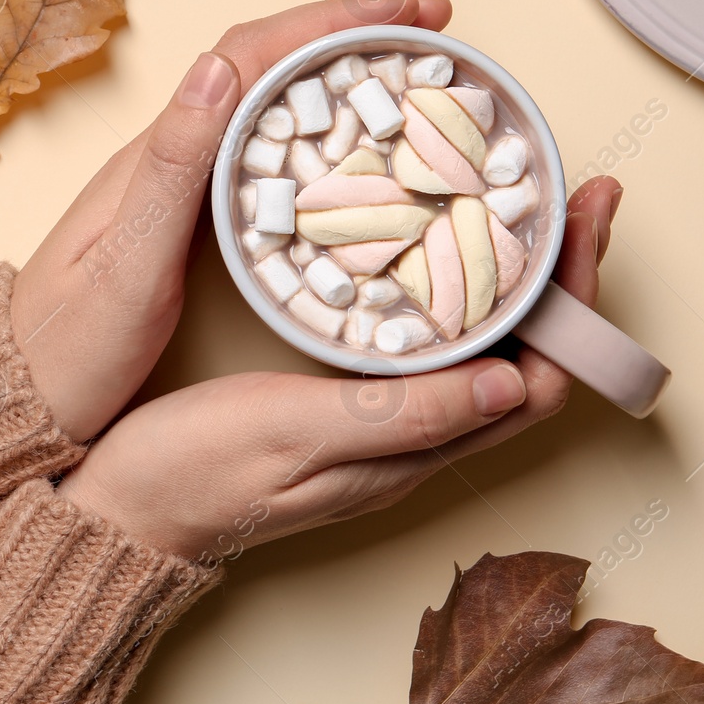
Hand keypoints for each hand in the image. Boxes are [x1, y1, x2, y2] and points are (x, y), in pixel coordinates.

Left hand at [12, 0, 453, 442]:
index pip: (251, 54)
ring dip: (340, 73)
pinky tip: (358, 152)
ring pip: (271, 103)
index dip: (331, 21)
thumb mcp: (124, 266)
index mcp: (158, 155)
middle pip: (267, 63)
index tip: (407, 12)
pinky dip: (322, 132)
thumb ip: (172, 174)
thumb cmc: (69, 347)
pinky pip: (267, 153)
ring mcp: (179, 186)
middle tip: (432, 29)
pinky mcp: (190, 221)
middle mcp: (170, 156)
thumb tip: (217, 69)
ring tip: (412, 71)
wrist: (18, 398)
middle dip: (351, 32)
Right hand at [55, 178, 622, 561]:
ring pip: (485, 352)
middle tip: (571, 192)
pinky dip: (456, 292)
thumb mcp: (294, 432)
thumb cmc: (194, 473)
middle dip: (563, 277)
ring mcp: (382, 428)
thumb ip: (398, 413)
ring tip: (519, 206)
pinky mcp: (348, 408)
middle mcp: (413, 443)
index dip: (578, 302)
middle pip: (529, 359)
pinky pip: (432, 348)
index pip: (541, 381)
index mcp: (411, 454)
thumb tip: (510, 381)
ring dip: (516, 282)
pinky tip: (434, 249)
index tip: (585, 216)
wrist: (119, 512)